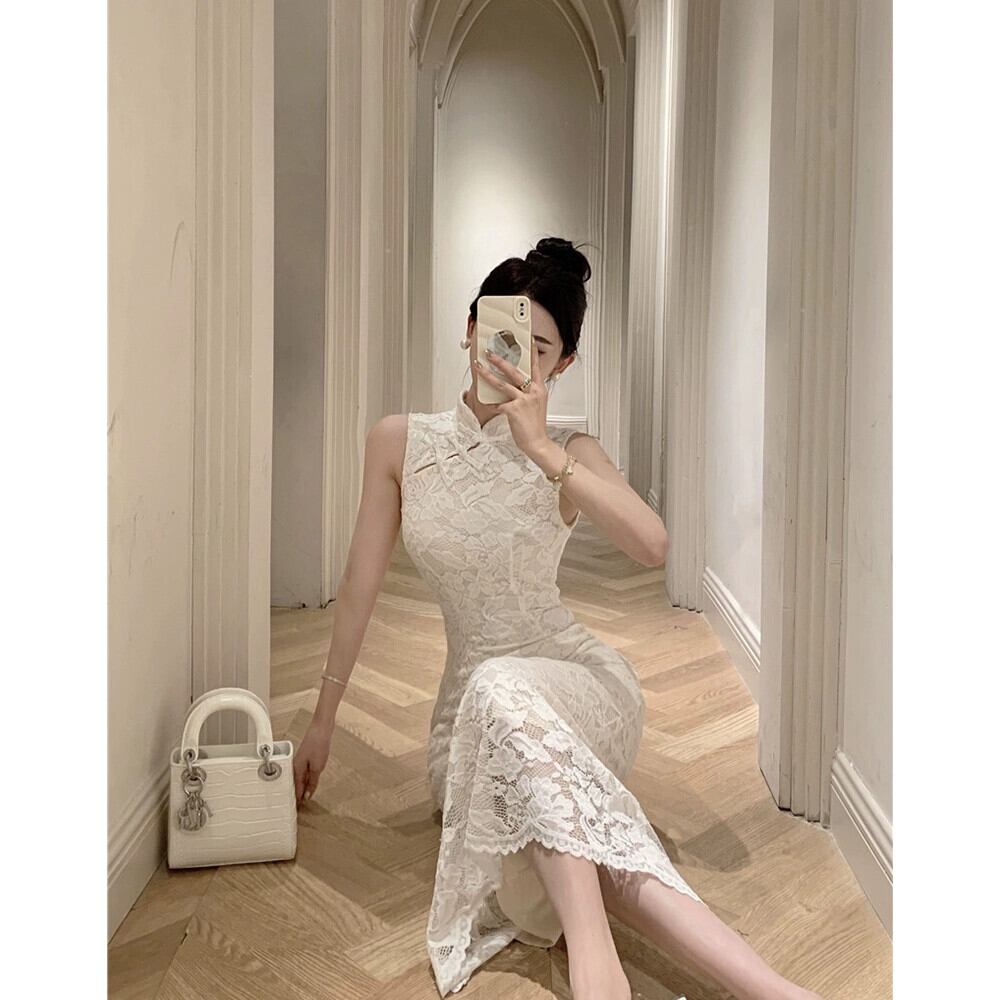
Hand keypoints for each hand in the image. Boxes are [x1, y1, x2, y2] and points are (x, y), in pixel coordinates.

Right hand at [293, 720, 332, 806]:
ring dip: (302, 787)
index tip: (297, 810)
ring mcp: (300, 761)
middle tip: (299, 807)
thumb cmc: (318, 744)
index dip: (296, 800)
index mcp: (296, 769)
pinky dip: (305, 779)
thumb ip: (312, 782)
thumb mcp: (317, 767)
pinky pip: (303, 772)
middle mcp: (295, 766)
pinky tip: (308, 782)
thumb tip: (308, 795)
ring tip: (303, 798)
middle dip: (297, 795)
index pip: (295, 789)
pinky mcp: (306, 756)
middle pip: (296, 784)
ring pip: (299, 778)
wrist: (321, 728)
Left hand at [474, 337, 549, 455]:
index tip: (529, 339)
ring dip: (488, 374)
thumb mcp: (536, 405)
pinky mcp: (514, 410)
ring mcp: (524, 400)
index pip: (535, 366)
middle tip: (489, 352)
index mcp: (539, 389)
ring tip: (479, 366)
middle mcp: (533, 392)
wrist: (537, 443)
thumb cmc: (535, 425)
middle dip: (500, 360)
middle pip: (514, 371)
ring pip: (502, 384)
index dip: (532, 352)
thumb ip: (528, 393)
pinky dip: (493, 405)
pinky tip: (491, 406)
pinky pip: (499, 404)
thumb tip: (513, 386)